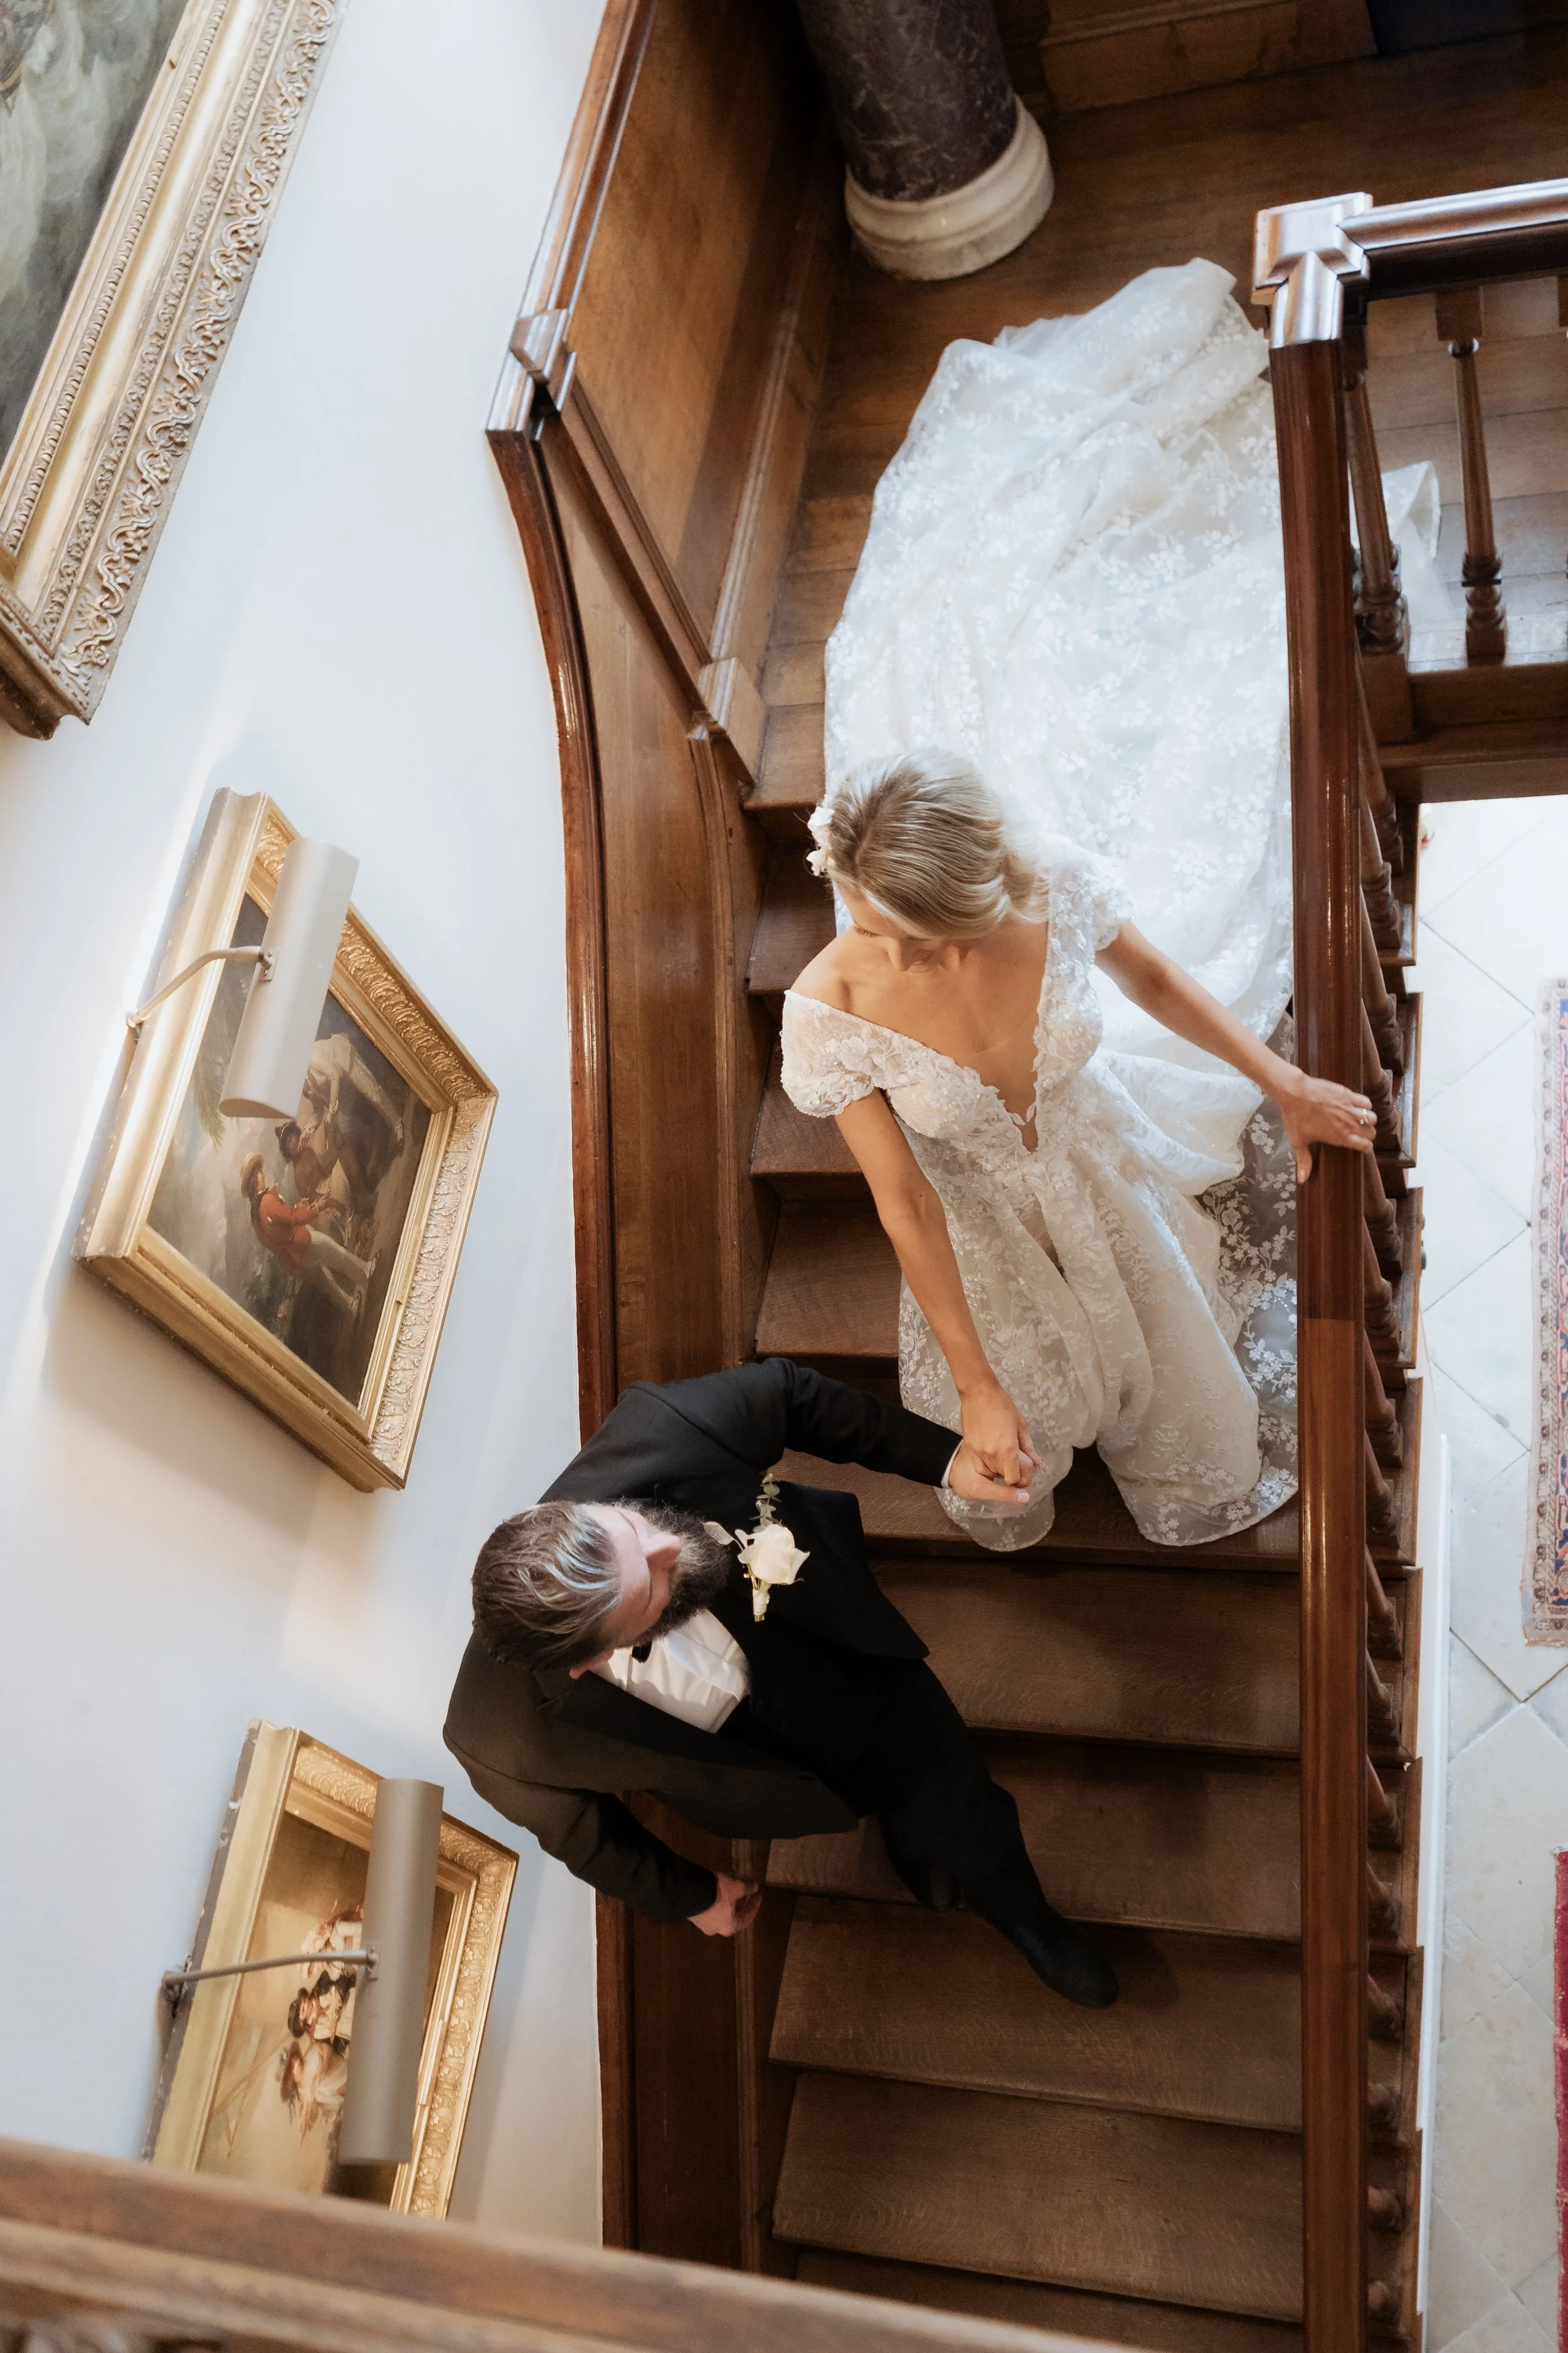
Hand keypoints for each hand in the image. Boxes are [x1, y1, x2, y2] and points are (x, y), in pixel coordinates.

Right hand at [689, 1871, 761, 1937]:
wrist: (687, 1893)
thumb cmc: (717, 1894)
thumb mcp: (735, 1887)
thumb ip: (747, 1888)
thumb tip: (755, 1887)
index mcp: (729, 1927)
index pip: (747, 1918)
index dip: (754, 1905)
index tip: (758, 1894)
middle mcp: (717, 1928)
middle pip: (734, 1914)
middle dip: (740, 1898)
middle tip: (745, 1886)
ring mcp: (704, 1923)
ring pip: (722, 1909)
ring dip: (729, 1895)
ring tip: (732, 1880)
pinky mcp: (694, 1914)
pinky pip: (711, 1906)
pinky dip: (718, 1895)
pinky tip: (718, 1883)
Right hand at [956, 1383, 1039, 1501]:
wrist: (979, 1393)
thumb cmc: (1002, 1405)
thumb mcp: (1021, 1425)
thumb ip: (1028, 1447)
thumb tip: (1036, 1462)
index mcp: (1008, 1449)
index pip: (1013, 1479)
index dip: (1020, 1479)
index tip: (1024, 1473)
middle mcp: (992, 1455)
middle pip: (1003, 1477)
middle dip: (1012, 1473)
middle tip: (1017, 1462)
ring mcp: (979, 1452)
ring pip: (991, 1473)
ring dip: (1000, 1470)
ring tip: (1004, 1457)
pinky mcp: (970, 1449)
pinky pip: (980, 1467)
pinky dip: (988, 1467)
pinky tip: (993, 1457)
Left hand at [1277, 1071, 1378, 1181]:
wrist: (1295, 1093)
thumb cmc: (1296, 1118)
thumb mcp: (1298, 1141)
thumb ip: (1304, 1160)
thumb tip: (1302, 1180)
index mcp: (1341, 1137)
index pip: (1365, 1145)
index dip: (1366, 1148)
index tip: (1364, 1147)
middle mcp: (1350, 1124)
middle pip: (1371, 1132)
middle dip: (1368, 1134)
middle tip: (1361, 1134)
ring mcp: (1351, 1109)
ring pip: (1372, 1118)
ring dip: (1369, 1120)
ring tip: (1362, 1121)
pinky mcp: (1349, 1095)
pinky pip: (1366, 1102)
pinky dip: (1365, 1106)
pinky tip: (1359, 1107)